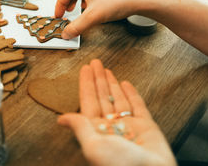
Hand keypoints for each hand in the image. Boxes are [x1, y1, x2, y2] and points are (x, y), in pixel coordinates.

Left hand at [57, 59, 176, 165]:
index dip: (86, 84)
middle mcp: (112, 127)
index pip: (89, 101)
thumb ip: (80, 127)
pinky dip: (132, 94)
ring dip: (112, 83)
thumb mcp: (93, 145)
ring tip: (106, 69)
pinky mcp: (146, 126)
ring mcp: (129, 125)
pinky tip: (125, 84)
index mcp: (97, 130)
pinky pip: (137, 106)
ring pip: (118, 99)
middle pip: (102, 97)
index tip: (84, 70)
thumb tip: (61, 119)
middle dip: (98, 79)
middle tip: (95, 62)